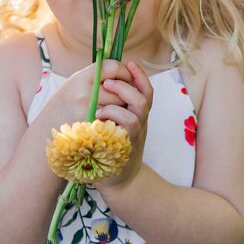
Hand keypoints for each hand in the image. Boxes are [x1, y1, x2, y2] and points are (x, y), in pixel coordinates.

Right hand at [38, 59, 130, 128]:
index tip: (126, 76)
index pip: (112, 66)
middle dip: (125, 91)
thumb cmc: (64, 104)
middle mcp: (84, 94)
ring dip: (122, 107)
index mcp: (80, 78)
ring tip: (115, 107)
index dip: (123, 71)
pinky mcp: (93, 129)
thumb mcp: (75, 83)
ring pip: (119, 106)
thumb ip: (96, 76)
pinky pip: (114, 121)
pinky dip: (116, 120)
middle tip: (124, 94)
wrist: (46, 129)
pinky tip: (110, 120)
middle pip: (119, 88)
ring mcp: (88, 113)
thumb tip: (123, 68)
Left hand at [95, 61, 152, 188]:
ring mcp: (137, 133)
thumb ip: (116, 107)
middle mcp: (142, 121)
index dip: (139, 75)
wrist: (121, 181)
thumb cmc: (113, 149)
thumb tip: (102, 82)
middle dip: (129, 81)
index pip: (145, 89)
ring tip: (106, 89)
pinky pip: (128, 123)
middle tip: (109, 79)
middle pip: (145, 94)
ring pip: (139, 106)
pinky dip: (114, 114)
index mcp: (139, 114)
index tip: (129, 62)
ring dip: (122, 94)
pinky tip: (99, 114)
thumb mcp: (118, 125)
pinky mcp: (129, 144)